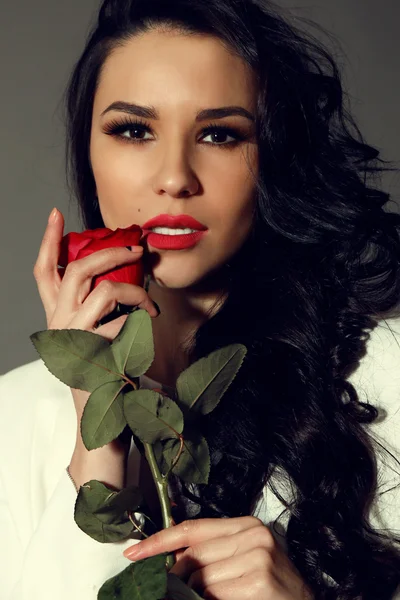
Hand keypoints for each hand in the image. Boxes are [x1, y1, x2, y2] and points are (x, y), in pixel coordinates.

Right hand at [33, 209, 158, 418]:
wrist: (99, 420)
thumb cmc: (101, 373)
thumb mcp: (91, 335)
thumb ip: (96, 306)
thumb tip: (121, 272)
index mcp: (57, 316)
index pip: (44, 272)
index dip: (49, 241)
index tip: (57, 214)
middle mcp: (59, 323)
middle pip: (78, 270)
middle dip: (111, 252)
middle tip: (135, 250)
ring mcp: (75, 339)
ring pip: (107, 291)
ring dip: (137, 292)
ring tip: (151, 305)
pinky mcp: (96, 353)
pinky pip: (126, 324)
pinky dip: (141, 324)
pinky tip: (145, 334)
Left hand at [122, 516, 313, 598]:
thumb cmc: (273, 588)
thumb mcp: (243, 560)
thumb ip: (212, 554)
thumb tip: (170, 561)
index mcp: (246, 525)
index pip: (193, 528)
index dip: (160, 540)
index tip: (135, 553)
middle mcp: (253, 535)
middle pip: (193, 555)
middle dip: (178, 578)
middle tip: (179, 591)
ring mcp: (257, 557)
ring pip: (200, 579)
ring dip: (196, 596)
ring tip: (214, 597)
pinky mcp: (258, 581)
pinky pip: (214, 595)